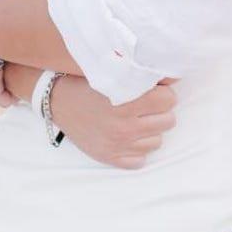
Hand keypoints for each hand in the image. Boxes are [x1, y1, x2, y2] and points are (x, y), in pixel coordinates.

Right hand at [49, 77, 177, 168]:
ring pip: (157, 141)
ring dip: (149, 130)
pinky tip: (126, 137)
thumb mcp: (113, 72)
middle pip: (168, 121)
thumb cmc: (86, 83)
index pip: (169, 100)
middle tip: (144, 106)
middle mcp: (125, 127)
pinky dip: (137, 149)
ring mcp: (118, 145)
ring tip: (133, 120)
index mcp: (127, 102)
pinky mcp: (111, 158)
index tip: (153, 91)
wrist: (56, 101)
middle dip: (160, 112)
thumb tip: (174, 76)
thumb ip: (142, 74)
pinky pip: (141, 160)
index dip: (163, 93)